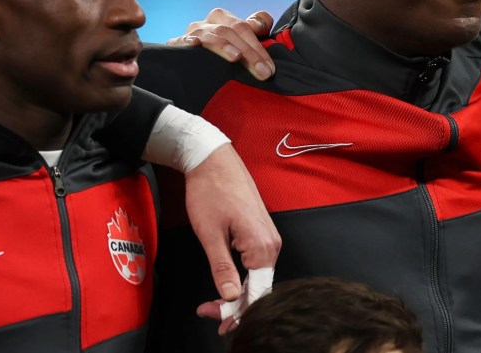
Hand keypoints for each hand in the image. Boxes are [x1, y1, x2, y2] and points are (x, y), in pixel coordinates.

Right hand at [168, 8, 274, 80]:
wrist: (192, 62)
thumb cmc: (225, 50)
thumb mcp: (242, 38)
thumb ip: (257, 27)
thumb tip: (260, 24)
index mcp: (223, 18)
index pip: (244, 27)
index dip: (258, 47)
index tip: (270, 68)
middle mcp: (208, 23)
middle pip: (230, 32)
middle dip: (249, 53)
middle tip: (262, 73)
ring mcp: (192, 33)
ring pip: (211, 36)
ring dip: (224, 46)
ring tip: (236, 57)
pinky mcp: (176, 45)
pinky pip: (180, 41)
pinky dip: (187, 41)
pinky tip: (194, 45)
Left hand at [184, 144, 280, 331]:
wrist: (213, 159)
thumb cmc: (210, 193)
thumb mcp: (210, 234)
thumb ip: (222, 269)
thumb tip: (231, 298)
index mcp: (262, 246)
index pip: (257, 292)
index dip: (238, 312)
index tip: (217, 321)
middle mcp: (272, 243)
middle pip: (259, 286)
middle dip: (236, 304)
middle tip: (208, 312)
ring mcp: (269, 236)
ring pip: (258, 276)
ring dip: (239, 291)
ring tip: (214, 303)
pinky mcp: (262, 231)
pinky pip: (256, 263)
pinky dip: (243, 277)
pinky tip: (228, 283)